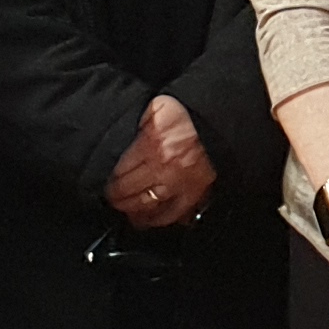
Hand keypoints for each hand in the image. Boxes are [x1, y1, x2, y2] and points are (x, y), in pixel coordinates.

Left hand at [107, 94, 214, 228]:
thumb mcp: (157, 108)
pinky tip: (152, 220)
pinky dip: (161, 220)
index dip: (110, 182)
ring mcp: (180, 184)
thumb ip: (139, 125)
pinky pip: (174, 214)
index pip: (120, 174)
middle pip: (130, 194)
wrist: (220, 119)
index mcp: (151, 146)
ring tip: (128, 213)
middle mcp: (164, 169)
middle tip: (113, 200)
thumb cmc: (190, 112)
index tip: (107, 184)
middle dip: (117, 199)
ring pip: (149, 208)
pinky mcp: (196, 193)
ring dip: (134, 213)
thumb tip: (125, 136)